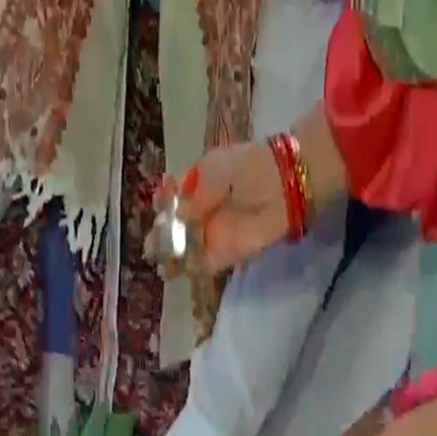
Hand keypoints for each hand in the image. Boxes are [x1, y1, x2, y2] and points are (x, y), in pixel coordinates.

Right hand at [151, 142, 288, 275]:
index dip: (162, 201)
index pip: (171, 197)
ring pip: (185, 248)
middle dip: (161, 233)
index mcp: (197, 185)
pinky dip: (188, 268)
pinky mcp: (227, 253)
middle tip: (151, 242)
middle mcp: (203, 211)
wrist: (285, 182)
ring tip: (156, 258)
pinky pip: (203, 263)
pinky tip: (172, 269)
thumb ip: (196, 195)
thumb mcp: (215, 169)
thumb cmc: (249, 167)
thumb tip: (178, 215)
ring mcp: (214, 234)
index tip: (159, 202)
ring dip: (170, 254)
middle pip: (175, 226)